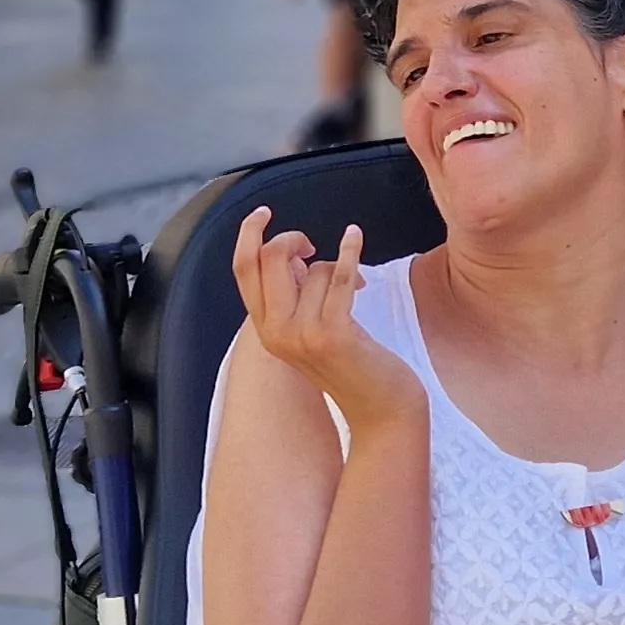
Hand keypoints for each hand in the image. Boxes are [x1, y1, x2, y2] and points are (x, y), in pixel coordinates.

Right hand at [230, 207, 416, 429]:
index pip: (243, 272)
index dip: (248, 236)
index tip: (263, 213)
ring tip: (356, 288)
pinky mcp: (334, 334)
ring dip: (338, 267)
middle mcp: (276, 334)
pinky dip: (349, 251)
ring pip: (313, 269)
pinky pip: (337, 276)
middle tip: (313, 246)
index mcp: (266, 331)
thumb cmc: (352, 364)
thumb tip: (294, 255)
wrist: (381, 410)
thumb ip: (294, 295)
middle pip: (269, 259)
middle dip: (291, 239)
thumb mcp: (310, 330)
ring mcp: (303, 335)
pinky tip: (354, 235)